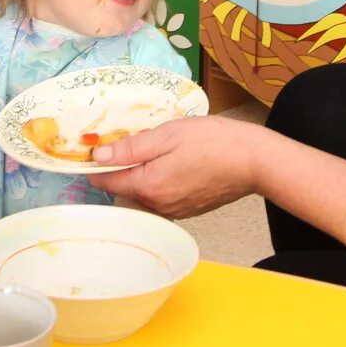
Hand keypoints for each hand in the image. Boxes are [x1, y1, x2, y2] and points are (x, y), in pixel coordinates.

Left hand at [86, 115, 261, 219]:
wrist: (253, 161)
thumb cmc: (212, 142)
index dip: (95, 166)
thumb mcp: (167, 135)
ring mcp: (175, 211)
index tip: (91, 151)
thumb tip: (97, 156)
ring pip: (142, 197)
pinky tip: (168, 167)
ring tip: (148, 154)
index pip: (107, 181)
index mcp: (149, 186)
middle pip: (124, 191)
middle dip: (118, 171)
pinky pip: (161, 200)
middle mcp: (158, 206)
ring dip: (138, 178)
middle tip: (124, 146)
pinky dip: (156, 186)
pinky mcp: (189, 210)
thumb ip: (130, 148)